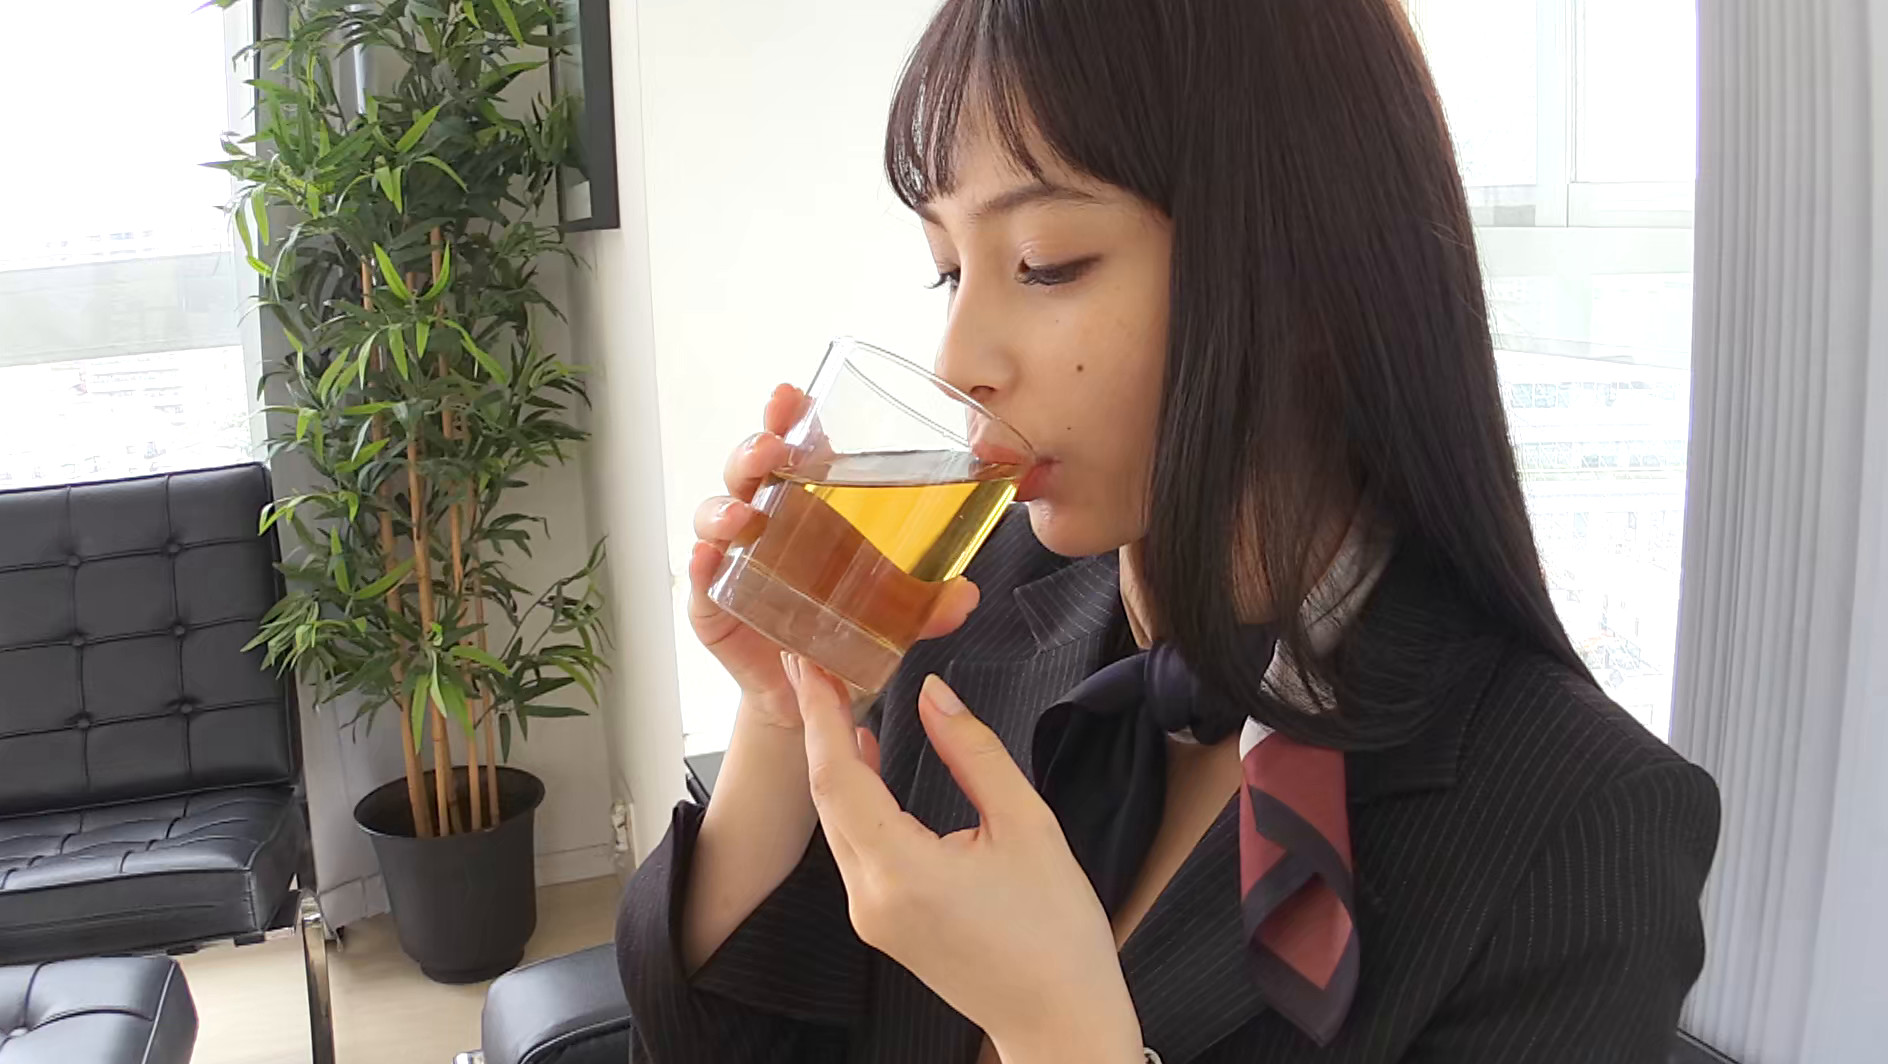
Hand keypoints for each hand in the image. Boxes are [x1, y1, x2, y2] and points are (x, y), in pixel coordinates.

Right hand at [689, 385, 979, 726]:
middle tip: (772, 449)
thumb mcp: (894, 612)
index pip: (793, 447)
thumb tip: (964, 596)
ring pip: (714, 516)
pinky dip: (700, 567)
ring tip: (745, 514)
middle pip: (747, 470)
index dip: (788, 417)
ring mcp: (735, 560)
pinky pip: (700, 581)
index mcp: (807, 504)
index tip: (792, 396)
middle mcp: (766, 521)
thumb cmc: (841, 624)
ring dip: (724, 507)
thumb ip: (928, 604)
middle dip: (753, 450)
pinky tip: (707, 560)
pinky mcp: (713, 604)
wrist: (809, 692)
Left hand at [783, 657, 1143, 1062]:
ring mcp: (872, 915)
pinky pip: (856, 847)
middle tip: (816, 663)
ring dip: (835, 761)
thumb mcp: (1027, 824)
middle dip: (819, 728)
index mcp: (902, 871)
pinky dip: (856, 798)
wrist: (1060, 1020)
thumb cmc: (1056, 932)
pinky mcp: (883, 922)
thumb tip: (933, 694)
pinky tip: (868, 757)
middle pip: (827, 798)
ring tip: (836, 696)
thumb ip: (973, 752)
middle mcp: (871, 897)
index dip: (820, 715)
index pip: (838, 778)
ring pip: (838, 823)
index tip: (808, 662)